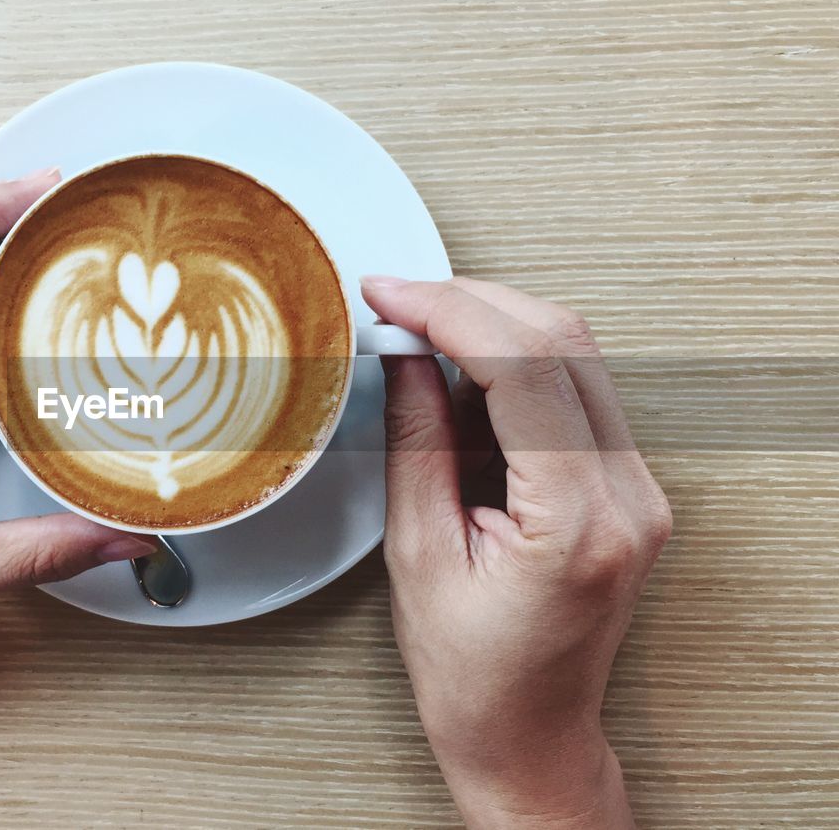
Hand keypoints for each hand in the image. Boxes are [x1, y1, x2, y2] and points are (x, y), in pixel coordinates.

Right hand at [361, 276, 671, 828]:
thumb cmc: (472, 673)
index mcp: (579, 521)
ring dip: (493, 326)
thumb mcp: (419, 554)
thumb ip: (419, 443)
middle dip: (470, 303)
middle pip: (562, 343)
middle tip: (396, 304)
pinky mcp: (626, 486)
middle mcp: (629, 497)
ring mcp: (639, 489)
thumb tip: (406, 356)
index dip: (449, 312)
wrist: (527, 733)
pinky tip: (461, 372)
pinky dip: (514, 363)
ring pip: (575, 355)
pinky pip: (576, 391)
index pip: (524, 368)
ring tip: (418, 336)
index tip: (390, 296)